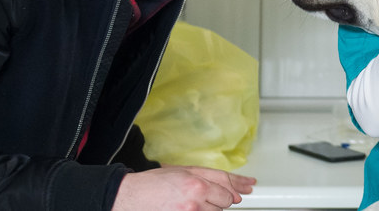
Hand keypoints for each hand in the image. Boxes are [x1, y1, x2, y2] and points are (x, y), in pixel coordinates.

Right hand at [113, 165, 255, 210]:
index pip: (227, 186)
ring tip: (188, 202)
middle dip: (218, 198)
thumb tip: (234, 189)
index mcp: (197, 183)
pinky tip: (190, 207)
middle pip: (224, 202)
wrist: (130, 198)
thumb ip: (210, 178)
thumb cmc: (153, 184)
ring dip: (209, 208)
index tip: (247, 187)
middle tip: (201, 195)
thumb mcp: (183, 171)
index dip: (238, 186)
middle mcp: (196, 200)